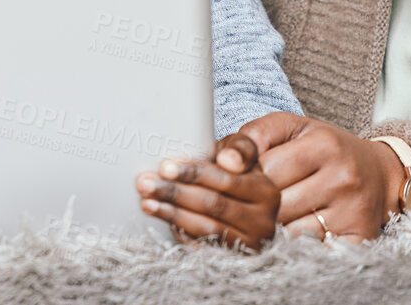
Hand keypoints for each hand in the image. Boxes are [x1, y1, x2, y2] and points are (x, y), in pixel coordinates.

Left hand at [136, 134, 279, 250]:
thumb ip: (238, 149)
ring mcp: (249, 244)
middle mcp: (262, 221)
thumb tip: (227, 160)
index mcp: (265, 192)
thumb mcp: (241, 156)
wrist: (246, 211)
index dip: (193, 173)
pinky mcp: (234, 261)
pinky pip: (203, 248)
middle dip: (174, 192)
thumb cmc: (236, 177)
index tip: (165, 166)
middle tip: (145, 183)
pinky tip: (164, 220)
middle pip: (213, 205)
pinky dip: (181, 233)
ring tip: (147, 202)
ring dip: (172, 214)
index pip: (225, 180)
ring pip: (206, 229)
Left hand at [240, 112, 406, 241]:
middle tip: (248, 200)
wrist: (379, 172)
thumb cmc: (324, 148)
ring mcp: (352, 211)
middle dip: (253, 204)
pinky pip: (308, 250)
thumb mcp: (290, 128)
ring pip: (287, 230)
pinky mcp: (358, 238)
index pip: (264, 168)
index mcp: (324, 145)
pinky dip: (291, 244)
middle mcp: (342, 178)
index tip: (238, 178)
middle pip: (274, 203)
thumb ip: (251, 136)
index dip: (244, 176)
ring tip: (267, 215)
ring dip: (269, 227)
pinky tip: (288, 231)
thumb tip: (223, 160)